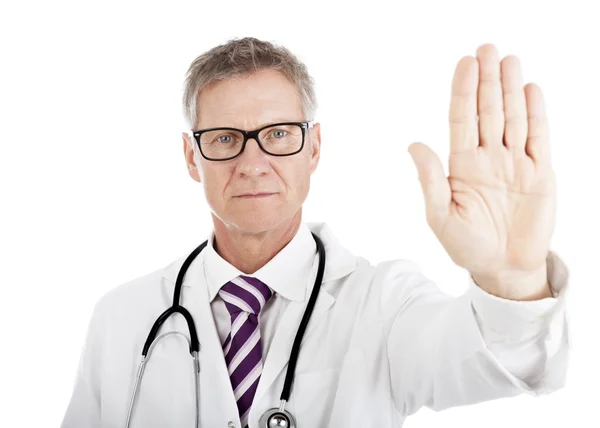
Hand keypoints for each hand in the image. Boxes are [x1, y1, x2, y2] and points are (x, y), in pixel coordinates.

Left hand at [408, 44, 554, 299]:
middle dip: (488, 80)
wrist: (504, 267)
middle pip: (487, 111)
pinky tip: (530, 91)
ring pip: (513, 118)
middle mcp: (487, 157)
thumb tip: (413, 144)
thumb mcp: (440, 215)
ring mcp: (514, 162)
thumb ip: (429, 179)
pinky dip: (536, 114)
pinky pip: (538, 137)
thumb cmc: (467, 245)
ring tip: (509, 60)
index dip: (463, 91)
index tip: (465, 63)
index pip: (461, 119)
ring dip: (511, 89)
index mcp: (461, 165)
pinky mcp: (540, 172)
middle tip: (487, 48)